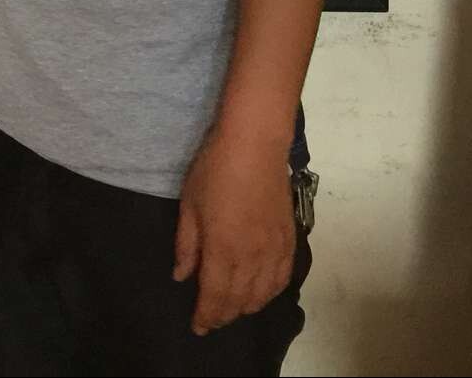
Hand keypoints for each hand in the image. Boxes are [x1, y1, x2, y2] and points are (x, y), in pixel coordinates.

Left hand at [172, 130, 296, 335]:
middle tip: (211, 320)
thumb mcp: (189, 206)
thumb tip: (181, 276)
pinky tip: (262, 293)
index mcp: (223, 250)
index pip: (215, 296)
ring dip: (247, 307)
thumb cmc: (214, 170)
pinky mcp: (290, 239)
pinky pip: (283, 277)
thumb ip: (187, 246)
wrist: (255, 146)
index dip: (206, 315)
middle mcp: (252, 257)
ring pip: (264, 293)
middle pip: (240, 300)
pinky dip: (271, 292)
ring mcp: (274, 249)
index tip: (197, 326)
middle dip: (224, 315)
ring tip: (233, 310)